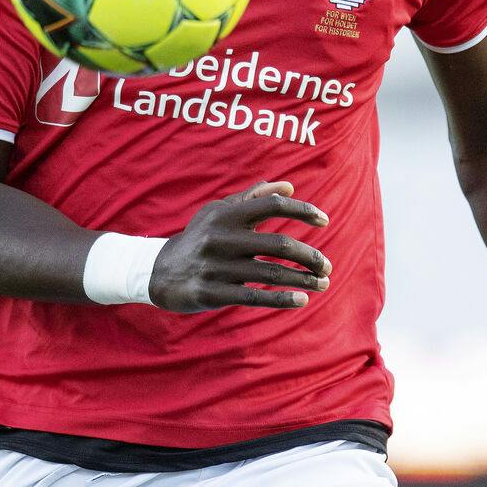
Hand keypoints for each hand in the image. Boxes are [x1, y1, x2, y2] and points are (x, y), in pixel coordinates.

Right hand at [149, 181, 331, 311]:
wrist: (159, 271)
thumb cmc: (199, 237)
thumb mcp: (219, 212)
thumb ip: (253, 197)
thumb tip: (289, 187)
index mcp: (226, 214)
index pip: (272, 205)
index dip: (302, 210)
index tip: (324, 221)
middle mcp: (222, 238)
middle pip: (279, 243)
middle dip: (309, 256)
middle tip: (327, 266)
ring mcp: (217, 266)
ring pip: (271, 272)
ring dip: (303, 279)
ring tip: (323, 284)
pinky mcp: (213, 292)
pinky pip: (255, 296)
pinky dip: (282, 298)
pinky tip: (302, 300)